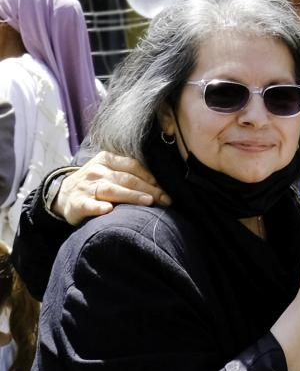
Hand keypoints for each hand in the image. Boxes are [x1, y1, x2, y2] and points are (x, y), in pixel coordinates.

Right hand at [53, 152, 167, 224]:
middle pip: (127, 179)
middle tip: (166, 200)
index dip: (151, 178)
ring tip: (148, 202)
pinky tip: (108, 210)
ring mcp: (86, 187)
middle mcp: (97, 171)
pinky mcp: (77, 203)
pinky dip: (98, 207)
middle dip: (149, 190)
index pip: (133, 166)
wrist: (62, 194)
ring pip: (111, 190)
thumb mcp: (109, 171)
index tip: (166, 189)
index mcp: (106, 160)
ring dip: (131, 196)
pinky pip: (88, 205)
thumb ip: (130, 173)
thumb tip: (161, 185)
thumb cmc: (95, 183)